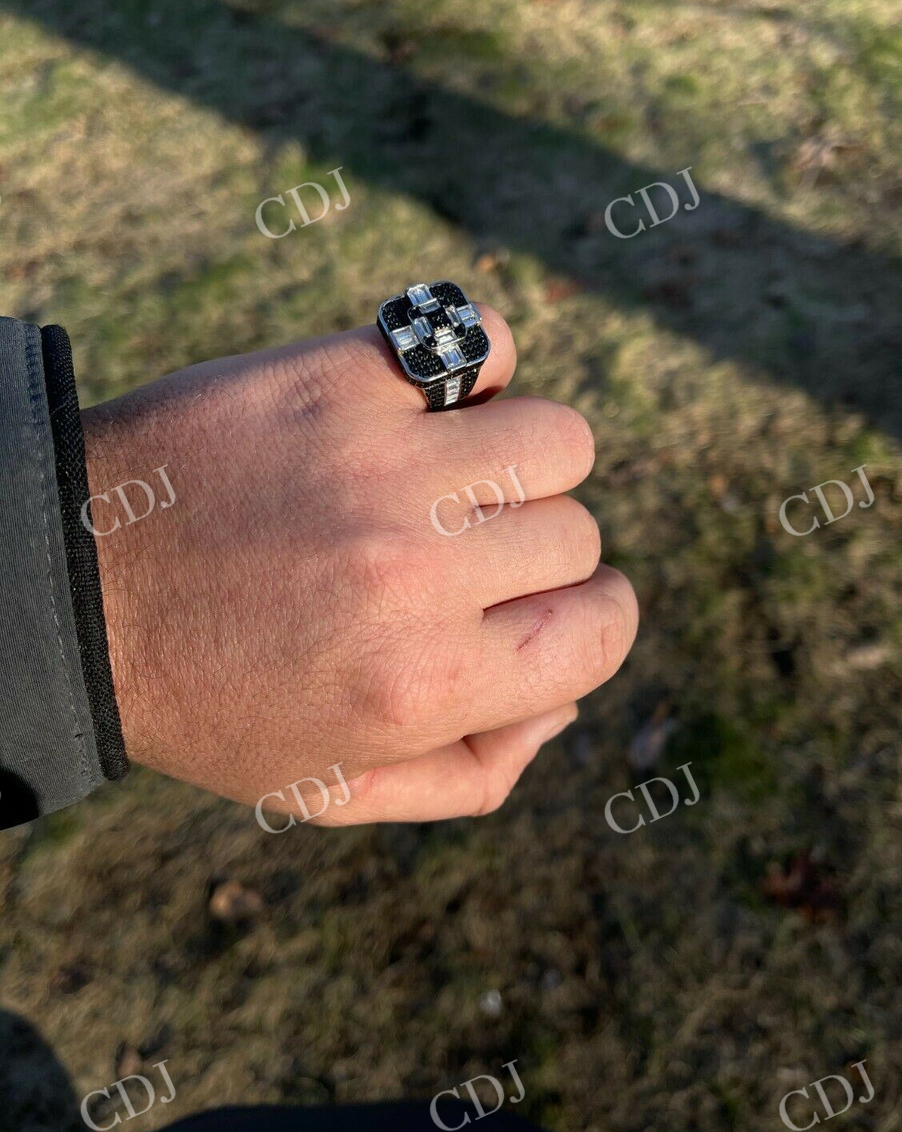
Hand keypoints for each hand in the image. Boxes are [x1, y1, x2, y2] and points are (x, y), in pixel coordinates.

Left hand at [80, 306, 637, 823]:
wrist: (68, 581)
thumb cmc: (205, 693)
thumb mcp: (330, 790)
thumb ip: (470, 774)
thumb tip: (560, 701)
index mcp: (425, 686)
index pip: (602, 632)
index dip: (591, 621)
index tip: (545, 608)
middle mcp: (419, 575)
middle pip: (576, 534)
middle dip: (532, 553)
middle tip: (456, 555)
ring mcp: (384, 465)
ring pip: (557, 438)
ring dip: (521, 460)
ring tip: (454, 477)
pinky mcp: (341, 379)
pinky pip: (481, 341)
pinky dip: (476, 366)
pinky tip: (429, 404)